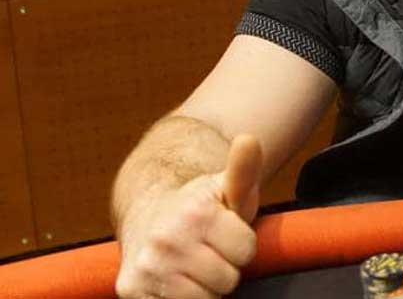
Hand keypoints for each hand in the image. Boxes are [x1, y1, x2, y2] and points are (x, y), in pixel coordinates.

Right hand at [115, 135, 261, 298]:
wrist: (147, 217)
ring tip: (193, 266)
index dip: (241, 244)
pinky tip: (175, 281)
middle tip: (208, 251)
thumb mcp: (225, 186)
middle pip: (228, 279)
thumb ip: (244, 169)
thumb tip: (249, 139)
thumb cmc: (198, 206)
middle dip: (224, 267)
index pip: (247, 251)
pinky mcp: (131, 290)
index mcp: (196, 213)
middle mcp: (167, 239)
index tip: (225, 233)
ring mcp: (147, 267)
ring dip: (206, 288)